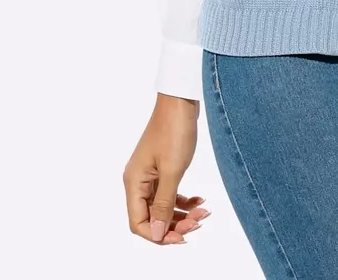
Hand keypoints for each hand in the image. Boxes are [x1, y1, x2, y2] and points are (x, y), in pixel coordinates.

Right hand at [122, 94, 210, 244]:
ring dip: (182, 214)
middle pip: (152, 217)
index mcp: (134, 182)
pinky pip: (169, 193)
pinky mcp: (162, 168)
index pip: (139, 223)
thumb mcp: (172, 171)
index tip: (182, 237)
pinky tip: (199, 201)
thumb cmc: (174, 131)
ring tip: (203, 212)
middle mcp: (138, 181)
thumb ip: (164, 204)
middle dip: (175, 224)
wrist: (181, 100)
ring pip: (162, 206)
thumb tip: (158, 234)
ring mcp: (150, 174)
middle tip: (199, 222)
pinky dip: (183, 200)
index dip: (159, 235)